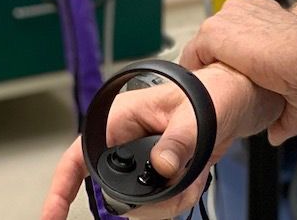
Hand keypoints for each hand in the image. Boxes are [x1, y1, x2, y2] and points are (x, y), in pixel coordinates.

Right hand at [40, 64, 283, 219]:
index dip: (62, 187)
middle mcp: (130, 137)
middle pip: (111, 188)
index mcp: (123, 117)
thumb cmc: (219, 89)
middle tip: (173, 191)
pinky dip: (179, 197)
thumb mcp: (197, 114)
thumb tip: (162, 166)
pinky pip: (160, 199)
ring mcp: (146, 155)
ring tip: (192, 177)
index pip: (79, 155)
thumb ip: (178, 140)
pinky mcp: (163, 168)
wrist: (244, 96)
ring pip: (138, 200)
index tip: (53, 215)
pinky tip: (196, 179)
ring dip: (166, 201)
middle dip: (141, 202)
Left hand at [181, 0, 296, 144]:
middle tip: (224, 84)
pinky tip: (204, 88)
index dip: (233, 55)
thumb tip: (277, 135)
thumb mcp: (294, 83)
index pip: (237, 30)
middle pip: (217, 35)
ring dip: (206, 67)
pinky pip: (192, 54)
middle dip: (218, 60)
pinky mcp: (213, 32)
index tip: (237, 74)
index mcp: (265, 14)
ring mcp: (226, 19)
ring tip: (213, 90)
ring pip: (202, 44)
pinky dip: (195, 73)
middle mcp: (244, 11)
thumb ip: (282, 107)